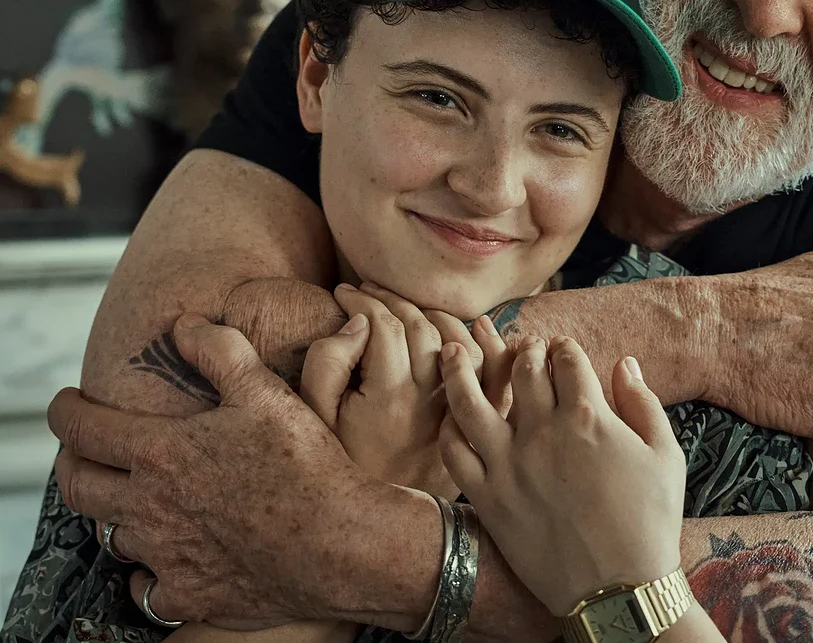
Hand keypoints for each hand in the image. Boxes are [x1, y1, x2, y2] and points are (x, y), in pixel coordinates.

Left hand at [49, 313, 433, 628]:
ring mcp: (166, 556)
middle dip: (69, 462)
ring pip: (111, 536)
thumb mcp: (264, 391)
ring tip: (127, 498)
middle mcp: (148, 508)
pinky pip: (148, 588)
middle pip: (77, 487)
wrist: (337, 543)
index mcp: (158, 453)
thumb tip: (183, 324)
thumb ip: (218, 351)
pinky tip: (161, 562)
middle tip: (79, 449)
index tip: (64, 403)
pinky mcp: (190, 594)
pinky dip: (147, 573)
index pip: (81, 429)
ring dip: (112, 514)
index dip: (64, 411)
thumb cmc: (304, 464)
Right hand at [298, 282, 496, 497]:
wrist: (375, 520)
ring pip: (461, 344)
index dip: (363, 301)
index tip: (344, 293)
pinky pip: (496, 376)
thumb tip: (360, 324)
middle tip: (369, 293)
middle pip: (422, 328)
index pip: (385, 326)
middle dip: (392, 301)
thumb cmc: (339, 461)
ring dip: (433, 315)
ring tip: (403, 307)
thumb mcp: (315, 416)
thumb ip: (328, 363)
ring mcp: (459, 413)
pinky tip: (477, 325)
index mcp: (388, 398)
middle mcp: (430, 403)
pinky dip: (491, 345)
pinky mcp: (478, 425)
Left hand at [439, 335, 684, 617]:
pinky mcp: (488, 498)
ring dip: (459, 368)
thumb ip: (643, 402)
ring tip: (452, 349)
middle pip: (521, 369)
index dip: (564, 347)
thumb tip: (624, 364)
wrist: (620, 590)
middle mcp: (543, 432)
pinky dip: (450, 428)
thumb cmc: (650, 523)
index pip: (567, 359)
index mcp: (589, 416)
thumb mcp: (665, 455)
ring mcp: (510, 465)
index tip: (562, 348)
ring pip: (470, 401)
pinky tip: (452, 417)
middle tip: (523, 347)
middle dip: (523, 349)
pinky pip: (456, 452)